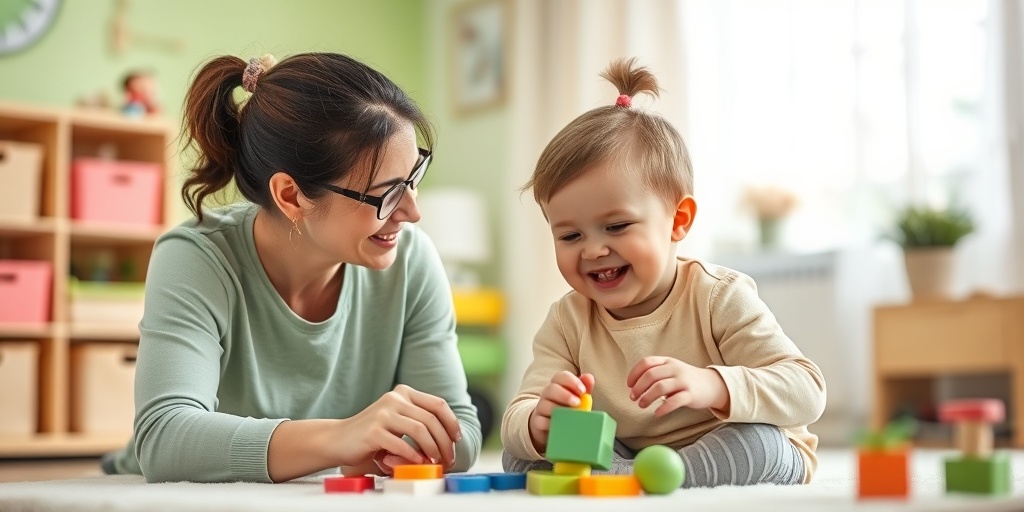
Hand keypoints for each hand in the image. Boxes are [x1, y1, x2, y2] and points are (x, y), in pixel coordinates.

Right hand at [336, 384, 461, 470]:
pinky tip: (418, 463)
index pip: (438, 404)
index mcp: (404, 393)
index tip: (457, 439)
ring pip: (420, 430)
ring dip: (433, 449)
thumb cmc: (373, 435)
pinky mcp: (373, 431)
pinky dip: (413, 455)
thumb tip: (449, 441)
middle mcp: (394, 398)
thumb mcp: (398, 421)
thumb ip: (418, 423)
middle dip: (445, 442)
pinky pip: (401, 444)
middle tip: (449, 459)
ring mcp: (383, 413)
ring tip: (435, 462)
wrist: (338, 439)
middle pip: (431, 419)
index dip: (452, 422)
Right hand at [528, 372, 594, 451]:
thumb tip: (589, 377)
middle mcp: (547, 394)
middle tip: (577, 402)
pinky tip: (561, 426)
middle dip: (565, 395)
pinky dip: (550, 423)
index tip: (583, 391)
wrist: (553, 424)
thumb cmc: (569, 407)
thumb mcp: (579, 397)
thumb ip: (585, 387)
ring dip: (557, 408)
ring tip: (571, 415)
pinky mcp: (538, 421)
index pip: (561, 377)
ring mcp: (541, 407)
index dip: (572, 381)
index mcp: (558, 384)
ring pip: (544, 404)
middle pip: (551, 389)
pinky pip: (541, 421)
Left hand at [626, 356, 728, 415]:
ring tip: (642, 405)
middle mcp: (675, 368)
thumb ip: (655, 374)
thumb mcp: (670, 371)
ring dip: (647, 397)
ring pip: (660, 387)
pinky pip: (675, 401)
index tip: (629, 385)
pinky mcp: (691, 394)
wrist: (712, 385)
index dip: (634, 374)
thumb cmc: (685, 380)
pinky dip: (663, 408)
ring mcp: (683, 381)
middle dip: (638, 387)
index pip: (646, 362)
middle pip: (651, 375)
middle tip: (633, 398)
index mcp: (667, 361)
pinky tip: (657, 413)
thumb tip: (634, 387)